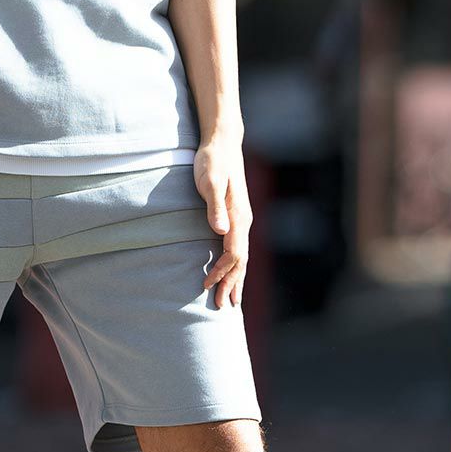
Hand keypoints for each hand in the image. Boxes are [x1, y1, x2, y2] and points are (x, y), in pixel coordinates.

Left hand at [194, 136, 250, 307]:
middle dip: (232, 284)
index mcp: (239, 216)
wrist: (222, 144)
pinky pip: (237, 249)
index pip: (234, 253)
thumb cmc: (213, 160)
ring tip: (230, 301)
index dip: (222, 271)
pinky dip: (234, 267)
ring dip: (236, 280)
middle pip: (241, 261)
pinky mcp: (235, 218)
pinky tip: (230, 275)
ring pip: (241, 258)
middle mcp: (243, 221)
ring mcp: (241, 221)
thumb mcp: (211, 180)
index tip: (206, 285)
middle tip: (221, 307)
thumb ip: (215, 205)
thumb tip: (221, 231)